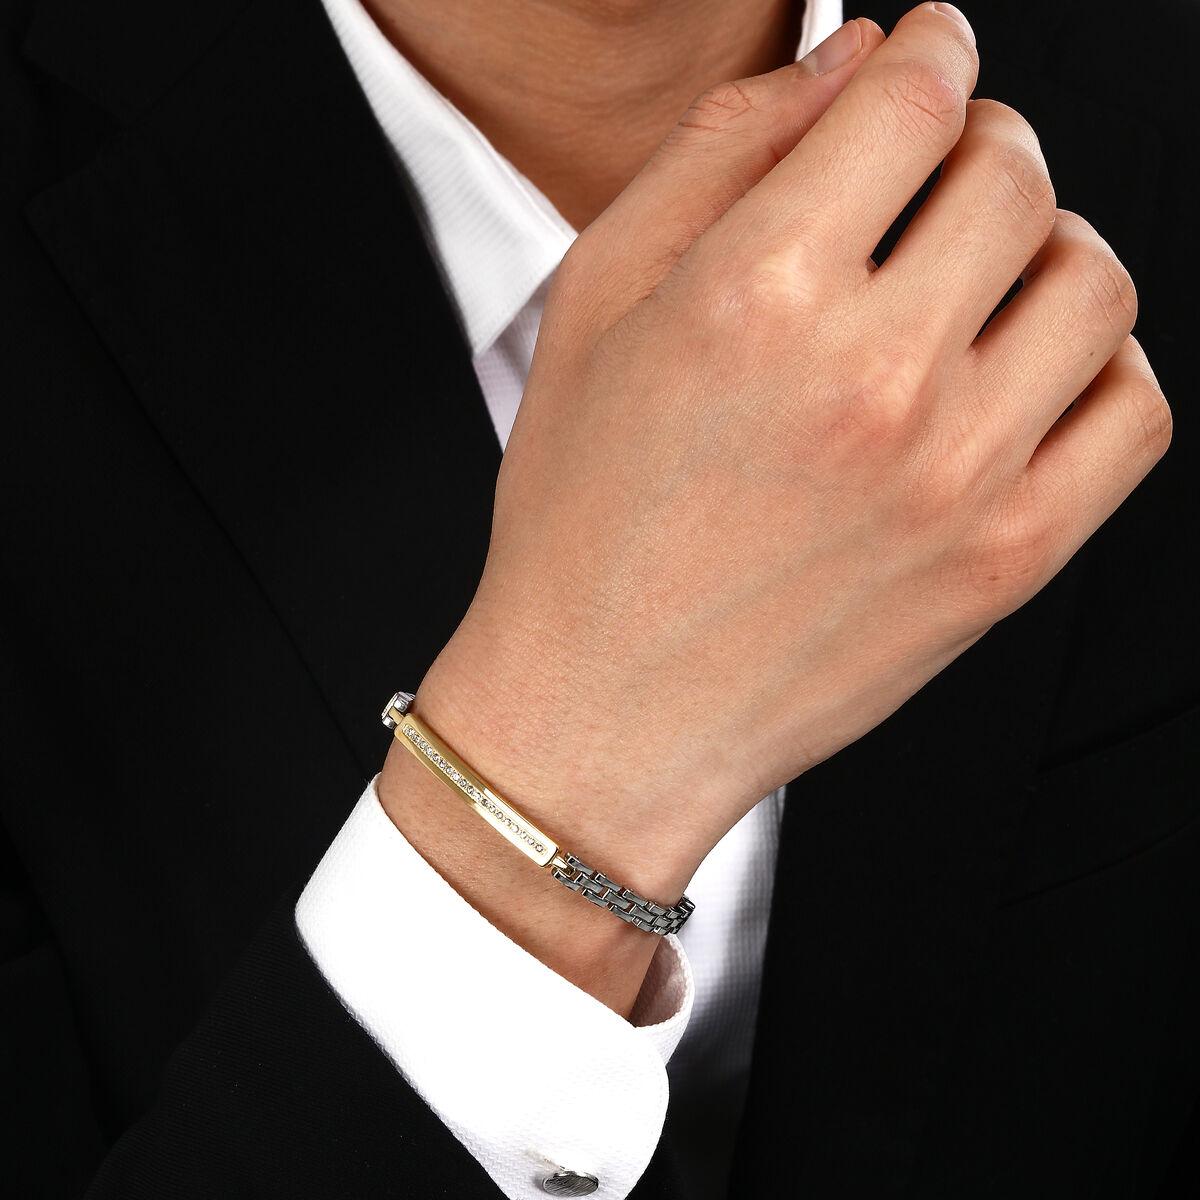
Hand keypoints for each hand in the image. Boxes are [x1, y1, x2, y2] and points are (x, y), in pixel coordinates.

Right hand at [384, 3, 1169, 1004]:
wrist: (604, 710)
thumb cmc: (581, 517)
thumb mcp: (596, 308)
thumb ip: (719, 153)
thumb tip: (855, 56)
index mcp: (758, 295)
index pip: (913, 101)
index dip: (933, 49)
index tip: (931, 52)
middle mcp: (872, 377)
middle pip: (1013, 175)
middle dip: (979, 143)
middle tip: (936, 175)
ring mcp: (957, 477)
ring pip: (1092, 280)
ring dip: (1045, 247)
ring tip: (980, 279)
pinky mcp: (1006, 562)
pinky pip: (1130, 414)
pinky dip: (1097, 365)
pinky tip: (1021, 375)